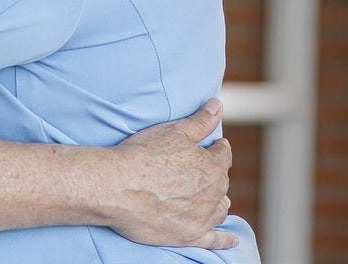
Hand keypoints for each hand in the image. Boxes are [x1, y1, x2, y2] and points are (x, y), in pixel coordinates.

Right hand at [98, 99, 236, 248]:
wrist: (116, 187)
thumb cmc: (141, 156)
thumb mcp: (172, 131)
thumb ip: (199, 121)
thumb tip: (218, 106)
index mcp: (211, 165)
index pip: (222, 154)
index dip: (218, 149)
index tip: (215, 147)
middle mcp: (212, 192)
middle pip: (221, 182)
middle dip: (215, 175)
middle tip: (201, 171)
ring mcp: (201, 216)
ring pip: (219, 208)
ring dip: (218, 201)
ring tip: (213, 198)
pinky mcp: (188, 235)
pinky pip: (213, 240)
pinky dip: (224, 240)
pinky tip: (231, 241)